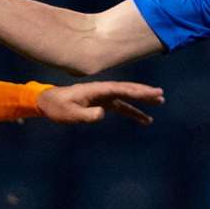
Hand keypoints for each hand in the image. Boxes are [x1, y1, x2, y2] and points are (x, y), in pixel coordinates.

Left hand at [36, 81, 164, 125]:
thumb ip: (85, 114)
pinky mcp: (102, 103)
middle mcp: (102, 91)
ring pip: (127, 97)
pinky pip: (122, 106)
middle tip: (161, 96)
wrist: (48, 102)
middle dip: (144, 92)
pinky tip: (144, 119)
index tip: (151, 93)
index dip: (137, 91)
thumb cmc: (58, 107)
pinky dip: (133, 111)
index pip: (121, 89)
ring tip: (159, 104)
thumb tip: (102, 114)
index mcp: (96, 90)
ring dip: (142, 101)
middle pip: (127, 90)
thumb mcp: (69, 113)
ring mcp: (103, 97)